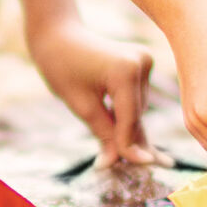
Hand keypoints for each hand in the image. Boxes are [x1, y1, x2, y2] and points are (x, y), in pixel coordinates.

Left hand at [29, 17, 155, 167]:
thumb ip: (103, 133)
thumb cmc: (61, 66)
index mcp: (126, 70)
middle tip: (149, 170)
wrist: (56, 35)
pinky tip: (142, 141)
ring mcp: (144, 61)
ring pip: (138, 109)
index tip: (133, 168)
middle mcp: (142, 62)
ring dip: (131, 129)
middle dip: (132, 140)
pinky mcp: (142, 63)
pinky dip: (129, 115)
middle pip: (136, 115)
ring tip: (136, 151)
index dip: (127, 146)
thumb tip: (116, 163)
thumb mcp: (80, 105)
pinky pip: (137, 99)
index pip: (130, 118)